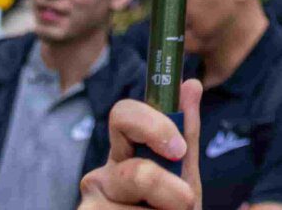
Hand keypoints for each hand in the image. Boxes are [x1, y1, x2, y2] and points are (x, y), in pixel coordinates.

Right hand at [78, 81, 201, 209]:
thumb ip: (187, 134)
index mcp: (124, 154)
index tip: (179, 149)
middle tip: (183, 204)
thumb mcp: (185, 177)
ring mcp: (89, 207)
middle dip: (167, 191)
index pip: (123, 115)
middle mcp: (100, 178)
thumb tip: (191, 84)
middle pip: (135, 173)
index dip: (151, 125)